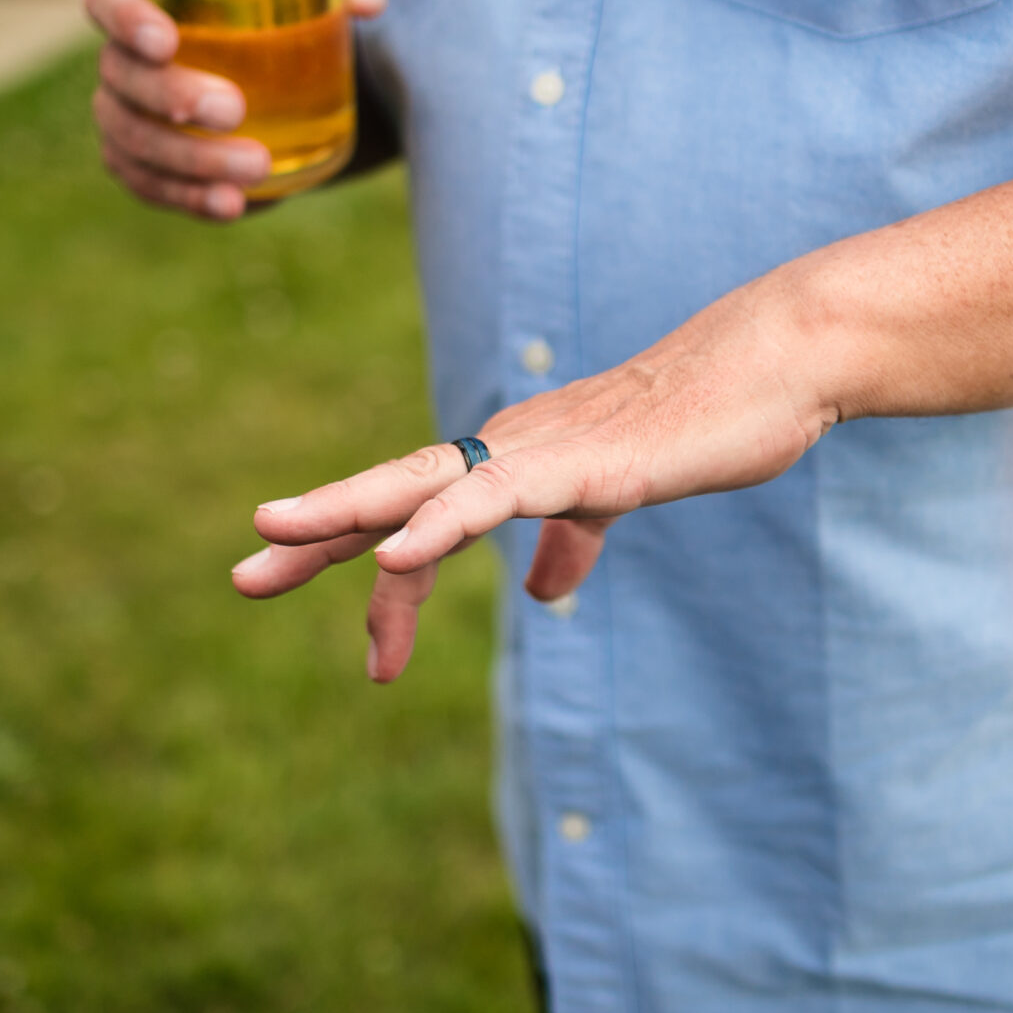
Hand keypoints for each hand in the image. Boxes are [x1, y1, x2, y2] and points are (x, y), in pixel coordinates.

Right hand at [87, 0, 385, 222]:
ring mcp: (126, 115)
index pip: (106, 0)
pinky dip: (188, 198)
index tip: (165, 41)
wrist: (285, 80)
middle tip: (233, 110)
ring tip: (255, 167)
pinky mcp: (146, 165)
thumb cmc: (287, 10)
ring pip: (132, 139)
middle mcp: (123, 57)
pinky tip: (231, 206)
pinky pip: (149, 186)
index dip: (124, 19)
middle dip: (172, 97)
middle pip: (121, 77)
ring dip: (189, 159)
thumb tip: (367, 1)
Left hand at [235, 273, 833, 680]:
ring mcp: (536, 453)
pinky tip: (391, 557)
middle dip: (313, 534)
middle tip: (241, 576)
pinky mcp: (577, 465)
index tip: (355, 644)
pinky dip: (434, 526)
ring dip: (342, 512)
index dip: (370, 569)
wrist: (771, 368)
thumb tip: (543, 593)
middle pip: (390, 493)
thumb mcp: (616, 499)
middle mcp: (504, 450)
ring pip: (420, 485)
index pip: (417, 516)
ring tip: (272, 536)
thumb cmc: (701, 425)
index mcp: (509, 463)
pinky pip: (489, 497)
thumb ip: (572, 541)